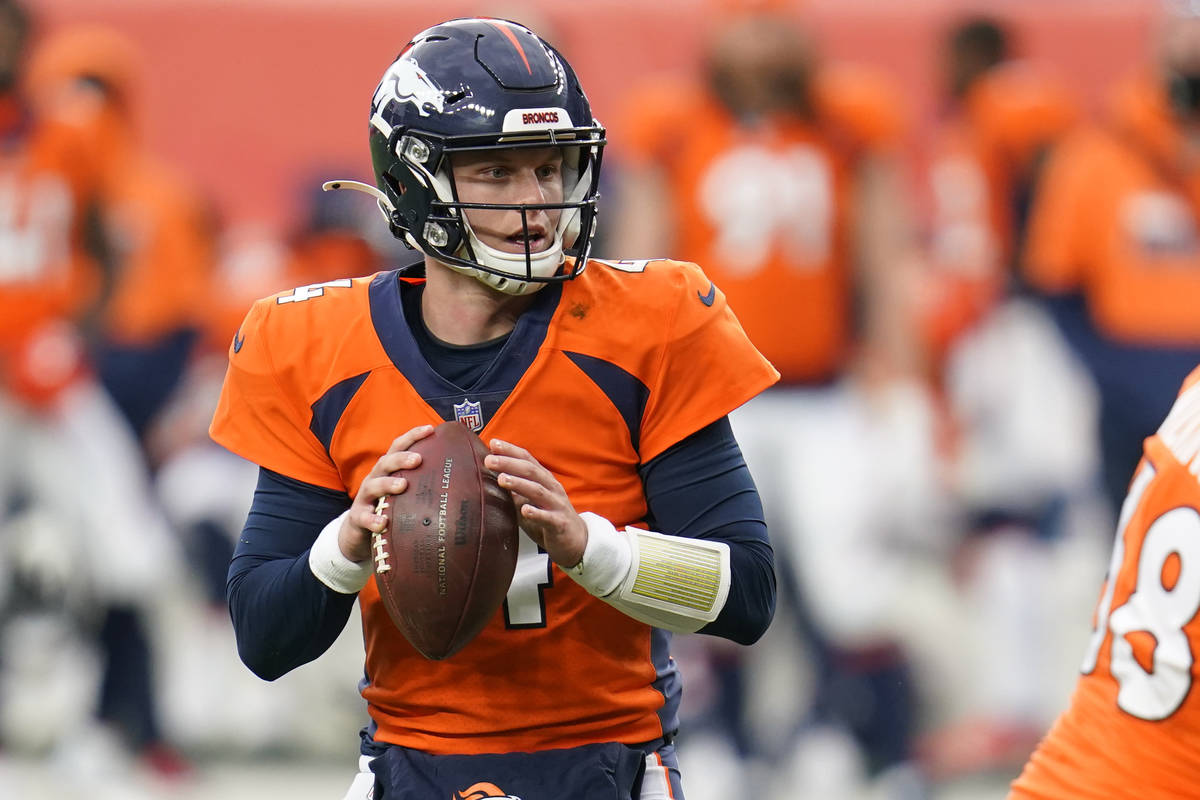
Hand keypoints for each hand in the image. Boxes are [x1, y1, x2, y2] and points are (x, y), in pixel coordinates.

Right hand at [339, 424, 434, 561]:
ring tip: (403, 485)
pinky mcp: (358, 517)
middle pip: (386, 462)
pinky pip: (364, 517)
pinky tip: (383, 523)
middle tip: (418, 459)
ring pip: (373, 486)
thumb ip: (426, 482)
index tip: (430, 429)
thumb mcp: (406, 492)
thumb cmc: (392, 507)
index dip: (413, 436)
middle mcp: (376, 478)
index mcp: (389, 469)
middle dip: (401, 458)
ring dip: (388, 484)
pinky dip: (372, 520)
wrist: (360, 531)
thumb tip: (465, 479)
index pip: (399, 447)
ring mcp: (365, 497)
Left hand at [484, 439, 586, 568]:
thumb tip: (490, 479)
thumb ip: (514, 491)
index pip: (527, 460)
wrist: (576, 540)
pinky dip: (536, 513)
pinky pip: (548, 517)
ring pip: (538, 491)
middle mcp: (551, 488)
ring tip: (502, 479)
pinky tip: (525, 510)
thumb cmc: (548, 518)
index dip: (511, 451)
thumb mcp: (530, 501)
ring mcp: (557, 505)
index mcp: (544, 480)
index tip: (493, 443)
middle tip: (490, 460)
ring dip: (519, 484)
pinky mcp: (560, 523)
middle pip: (531, 471)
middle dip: (509, 464)